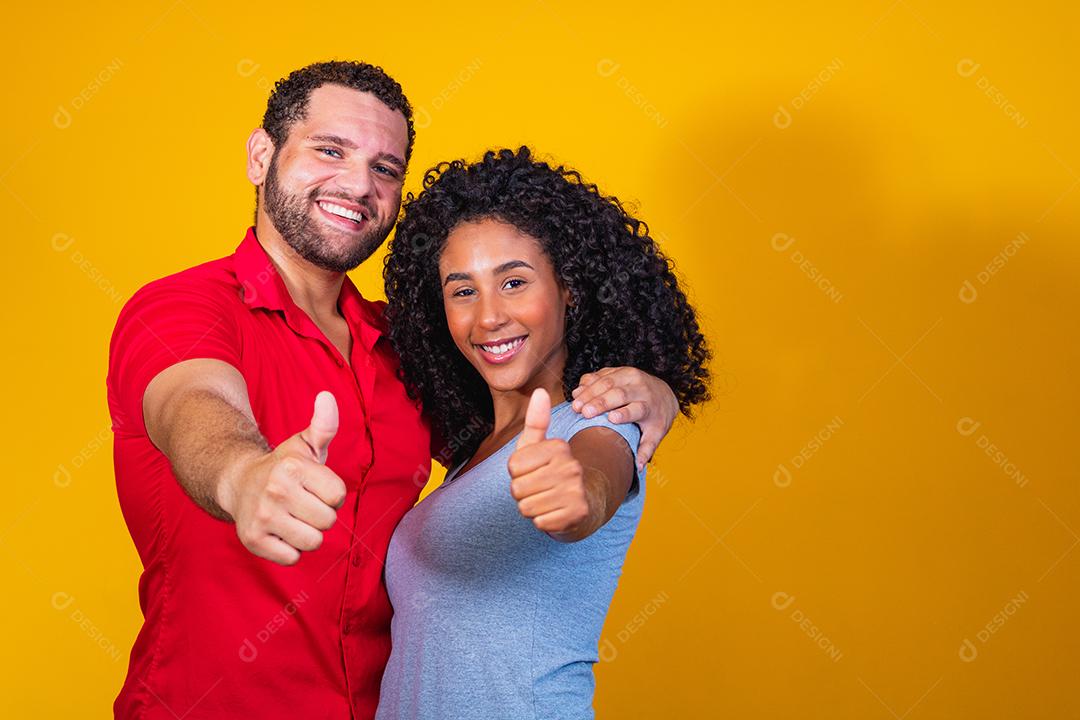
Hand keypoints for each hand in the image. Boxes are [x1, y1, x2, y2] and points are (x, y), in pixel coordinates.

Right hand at [217, 391, 347, 564]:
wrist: (239, 483)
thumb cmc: (283, 466)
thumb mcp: (305, 444)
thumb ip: (324, 424)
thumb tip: (327, 396)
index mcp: (293, 468)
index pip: (338, 495)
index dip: (331, 493)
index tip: (315, 486)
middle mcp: (275, 491)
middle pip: (328, 521)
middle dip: (320, 514)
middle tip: (302, 502)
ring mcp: (262, 517)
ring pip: (312, 542)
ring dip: (307, 533)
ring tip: (292, 517)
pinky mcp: (253, 541)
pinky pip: (293, 558)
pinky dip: (290, 549)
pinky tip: (279, 531)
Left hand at [507, 389, 589, 538]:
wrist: (582, 502)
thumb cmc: (551, 471)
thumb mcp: (539, 446)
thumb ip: (536, 421)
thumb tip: (539, 391)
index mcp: (559, 447)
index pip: (513, 466)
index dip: (517, 473)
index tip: (533, 471)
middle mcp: (571, 466)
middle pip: (518, 488)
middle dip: (522, 492)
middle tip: (539, 488)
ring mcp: (576, 491)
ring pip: (526, 507)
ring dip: (531, 507)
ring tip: (546, 499)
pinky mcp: (577, 513)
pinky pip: (540, 522)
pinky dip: (542, 521)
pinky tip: (554, 512)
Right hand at [571, 367, 677, 469]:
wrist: (663, 393)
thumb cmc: (655, 418)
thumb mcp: (655, 434)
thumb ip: (646, 449)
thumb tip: (638, 467)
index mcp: (649, 406)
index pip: (637, 409)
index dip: (625, 413)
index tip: (611, 419)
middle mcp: (640, 388)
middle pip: (619, 393)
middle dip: (601, 402)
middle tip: (583, 412)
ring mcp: (629, 376)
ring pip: (608, 381)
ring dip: (590, 392)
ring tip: (575, 405)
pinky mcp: (618, 370)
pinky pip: (601, 374)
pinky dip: (588, 382)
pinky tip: (577, 392)